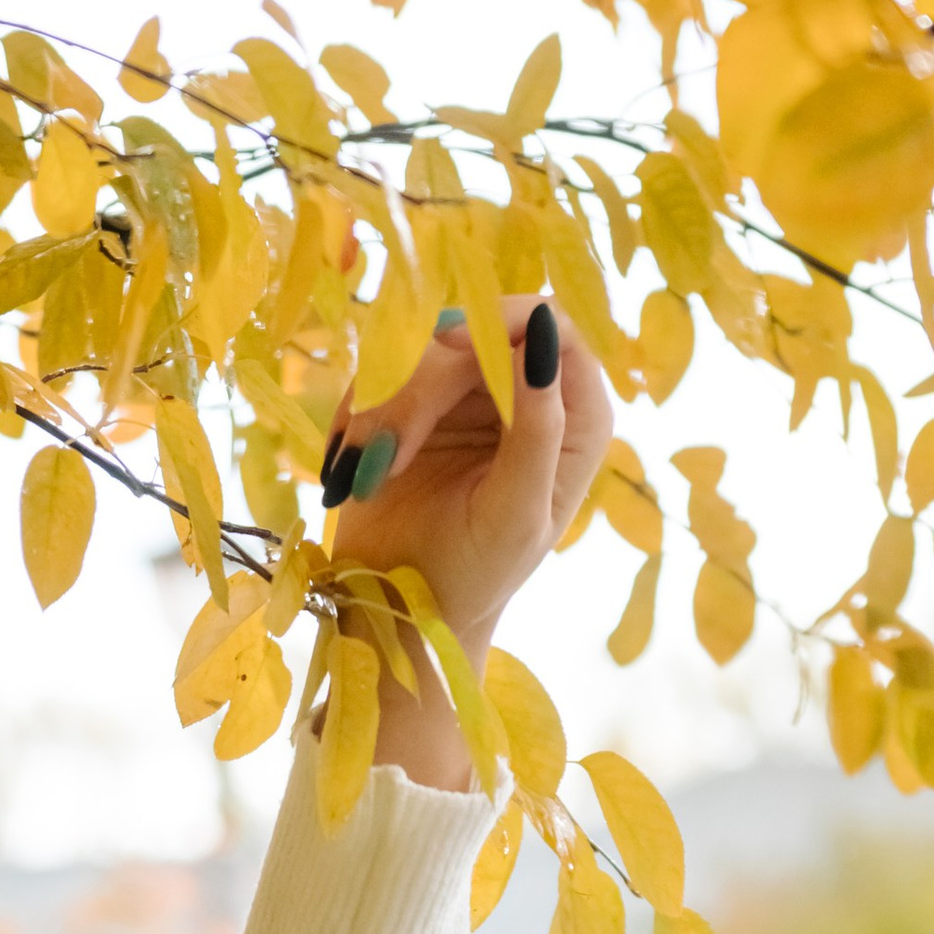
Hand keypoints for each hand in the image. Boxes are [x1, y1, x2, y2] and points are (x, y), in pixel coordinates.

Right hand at [325, 299, 612, 787]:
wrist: (403, 612)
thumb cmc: (470, 577)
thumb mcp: (513, 512)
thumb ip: (538, 428)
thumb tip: (543, 336)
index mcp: (576, 418)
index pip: (548, 322)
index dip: (496, 320)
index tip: (443, 345)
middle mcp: (527, 392)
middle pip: (471, 329)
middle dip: (420, 384)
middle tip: (388, 451)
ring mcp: (469, 392)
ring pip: (416, 345)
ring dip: (381, 406)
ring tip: (370, 472)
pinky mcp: (416, 401)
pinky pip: (376, 369)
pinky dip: (358, 413)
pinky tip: (357, 466)